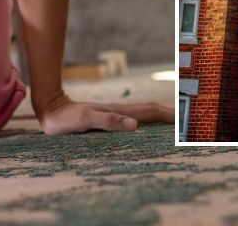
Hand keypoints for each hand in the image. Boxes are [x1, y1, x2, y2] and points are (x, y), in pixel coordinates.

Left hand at [34, 91, 174, 135]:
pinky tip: (145, 129)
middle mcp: (119, 111)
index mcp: (118, 111)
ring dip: (159, 118)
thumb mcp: (86, 120)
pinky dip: (145, 123)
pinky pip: (132, 120)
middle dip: (170, 115)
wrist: (50, 108)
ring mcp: (114, 114)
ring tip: (174, 125)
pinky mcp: (107, 119)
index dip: (168, 115)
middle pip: (150, 111)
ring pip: (143, 115)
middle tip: (188, 123)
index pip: (150, 111)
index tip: (185, 120)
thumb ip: (109, 121)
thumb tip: (135, 125)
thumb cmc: (65, 118)